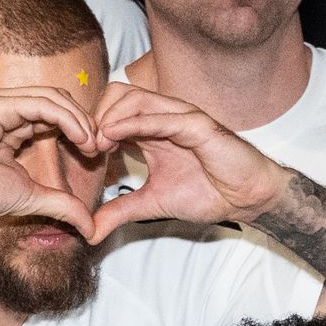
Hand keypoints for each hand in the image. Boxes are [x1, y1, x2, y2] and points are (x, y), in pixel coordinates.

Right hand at [0, 90, 98, 238]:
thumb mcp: (31, 198)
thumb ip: (61, 205)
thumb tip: (90, 226)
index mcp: (12, 126)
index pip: (55, 116)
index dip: (79, 131)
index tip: (96, 154)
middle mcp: (7, 110)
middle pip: (58, 101)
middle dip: (84, 122)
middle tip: (100, 147)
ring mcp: (1, 105)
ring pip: (54, 98)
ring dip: (80, 119)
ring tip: (93, 143)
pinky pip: (42, 104)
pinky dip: (67, 118)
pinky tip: (81, 138)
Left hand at [90, 83, 288, 243]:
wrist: (245, 198)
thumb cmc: (207, 193)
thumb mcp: (151, 203)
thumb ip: (119, 211)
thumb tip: (89, 231)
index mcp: (150, 130)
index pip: (111, 110)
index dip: (90, 126)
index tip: (80, 153)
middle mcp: (163, 117)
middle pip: (117, 94)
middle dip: (95, 116)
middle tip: (86, 147)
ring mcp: (180, 117)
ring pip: (135, 98)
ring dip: (110, 118)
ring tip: (97, 144)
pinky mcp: (196, 125)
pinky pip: (161, 117)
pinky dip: (134, 123)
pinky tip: (113, 136)